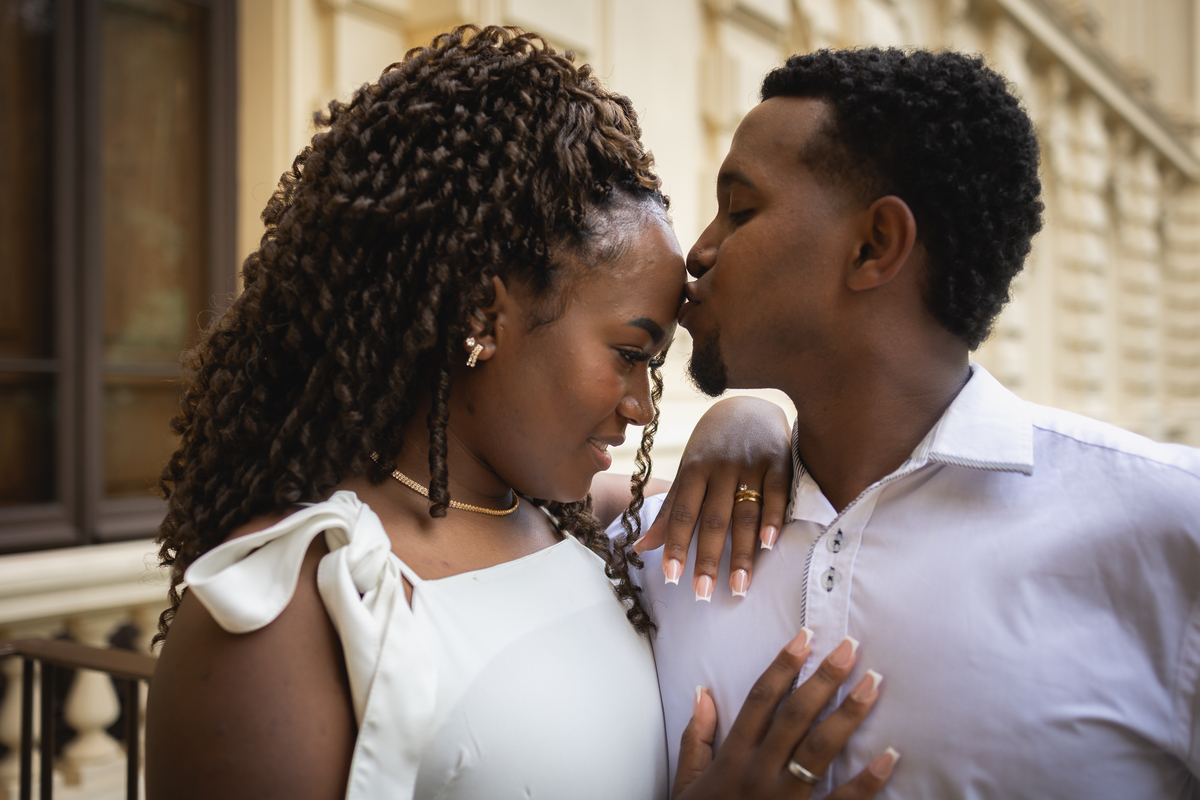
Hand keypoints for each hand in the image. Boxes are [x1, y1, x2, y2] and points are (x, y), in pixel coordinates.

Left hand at [635, 396, 791, 600]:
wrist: (748, 404)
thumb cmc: (713, 445)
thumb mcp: (689, 470)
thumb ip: (671, 510)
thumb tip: (641, 548)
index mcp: (694, 469)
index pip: (683, 513)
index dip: (677, 545)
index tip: (672, 578)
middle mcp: (720, 467)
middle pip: (713, 519)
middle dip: (708, 558)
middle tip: (703, 594)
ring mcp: (751, 464)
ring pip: (745, 512)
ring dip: (741, 551)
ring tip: (737, 586)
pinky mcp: (779, 460)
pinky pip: (776, 493)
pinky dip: (772, 518)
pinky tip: (769, 545)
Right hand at [673, 631, 896, 799]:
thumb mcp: (687, 781)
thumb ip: (695, 737)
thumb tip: (701, 694)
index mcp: (734, 757)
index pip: (761, 699)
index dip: (784, 665)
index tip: (804, 638)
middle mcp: (761, 771)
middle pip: (796, 714)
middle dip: (824, 678)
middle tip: (849, 647)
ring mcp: (785, 798)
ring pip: (820, 748)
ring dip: (848, 713)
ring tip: (872, 684)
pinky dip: (867, 781)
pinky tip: (889, 757)